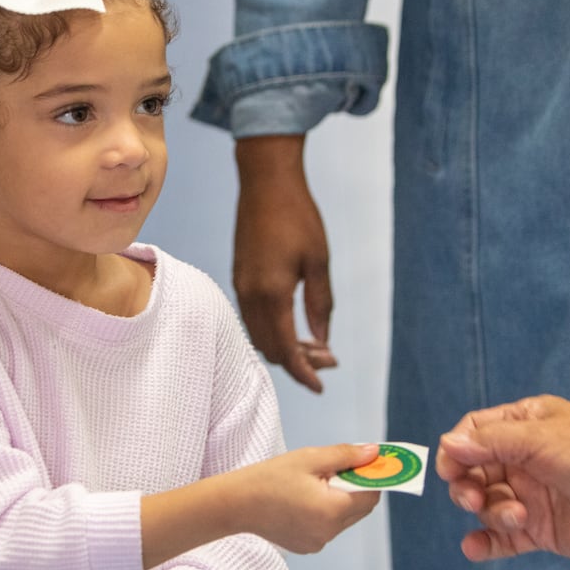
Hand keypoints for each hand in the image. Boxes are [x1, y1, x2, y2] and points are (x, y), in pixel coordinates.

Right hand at [233, 136, 336, 392]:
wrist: (265, 182)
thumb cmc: (298, 217)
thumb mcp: (318, 262)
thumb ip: (320, 305)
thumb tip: (321, 342)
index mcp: (271, 295)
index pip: (285, 350)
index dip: (303, 373)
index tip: (321, 387)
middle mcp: (250, 296)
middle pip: (269, 348)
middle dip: (298, 362)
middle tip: (328, 361)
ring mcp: (241, 287)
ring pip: (258, 335)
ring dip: (284, 347)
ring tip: (314, 346)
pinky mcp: (240, 278)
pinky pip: (252, 319)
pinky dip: (271, 331)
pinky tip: (292, 326)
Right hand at [238, 443, 379, 552]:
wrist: (235, 504)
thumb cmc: (269, 477)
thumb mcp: (310, 458)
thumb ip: (346, 456)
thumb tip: (374, 453)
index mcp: (332, 510)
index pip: (371, 495)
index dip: (373, 476)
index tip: (366, 462)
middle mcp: (329, 532)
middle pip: (360, 508)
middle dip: (356, 486)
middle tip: (337, 468)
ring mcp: (318, 543)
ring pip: (345, 518)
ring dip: (340, 499)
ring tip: (313, 483)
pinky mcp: (307, 547)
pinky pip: (328, 527)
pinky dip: (325, 512)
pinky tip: (303, 499)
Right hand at [436, 395, 569, 564]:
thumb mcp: (539, 440)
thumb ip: (490, 442)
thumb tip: (447, 444)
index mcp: (528, 425)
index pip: (476, 432)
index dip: (457, 449)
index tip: (449, 469)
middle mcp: (527, 458)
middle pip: (475, 470)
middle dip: (468, 485)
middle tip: (472, 498)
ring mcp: (533, 495)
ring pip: (488, 504)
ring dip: (492, 513)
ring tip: (518, 519)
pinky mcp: (541, 529)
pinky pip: (503, 538)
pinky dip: (485, 543)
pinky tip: (473, 548)